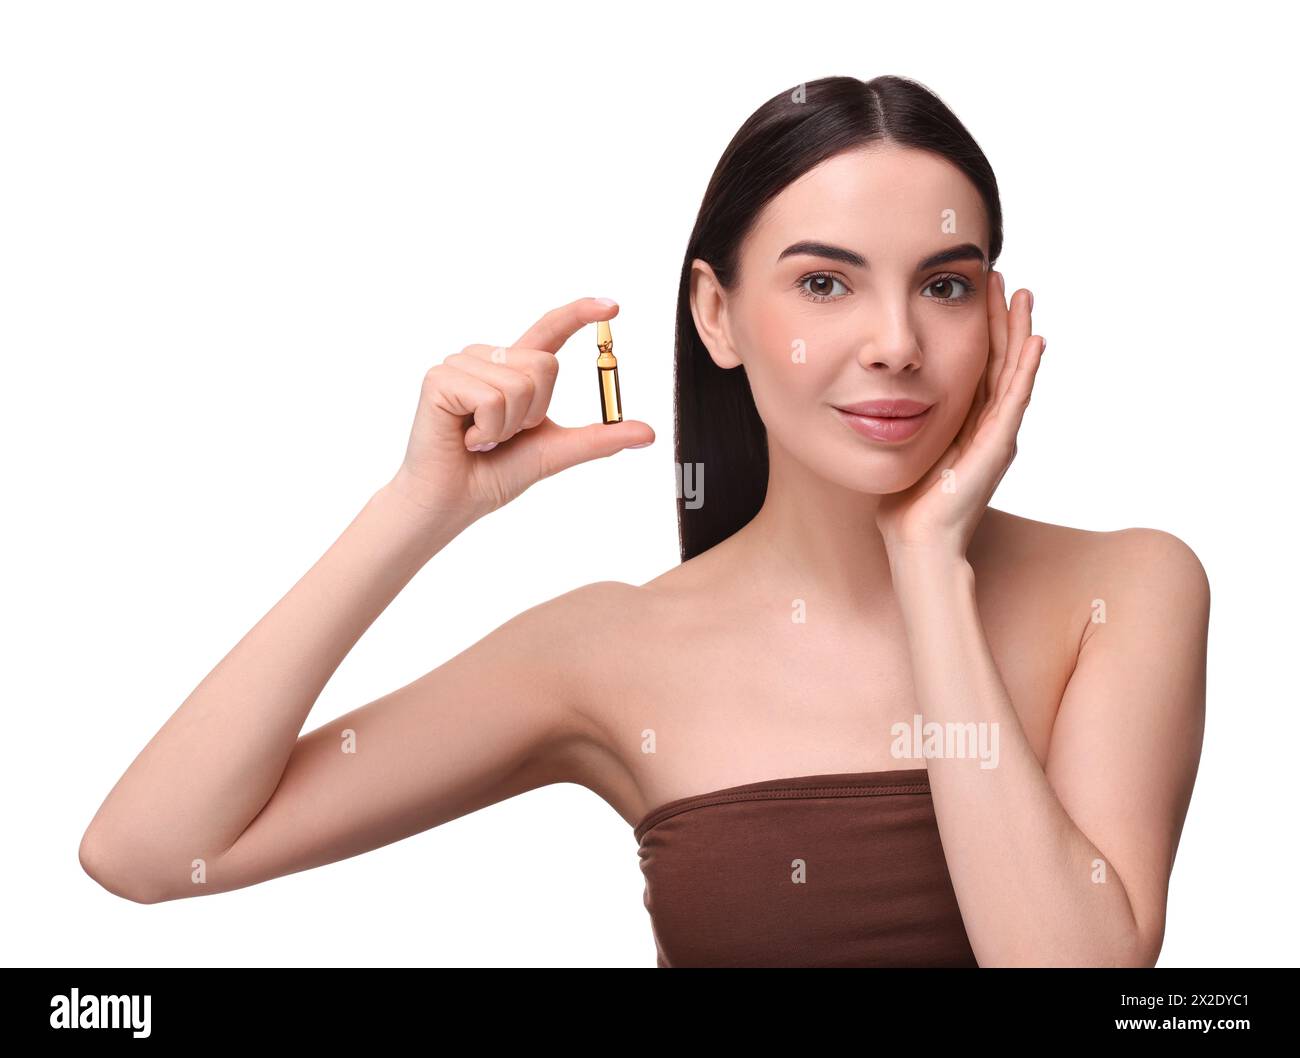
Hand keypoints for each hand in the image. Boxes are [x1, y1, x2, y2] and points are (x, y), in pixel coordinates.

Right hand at [389, 297, 653, 524]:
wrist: (453, 501)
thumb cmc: (495, 474)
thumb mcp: (557, 452)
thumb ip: (599, 438)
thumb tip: (648, 432)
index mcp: (515, 369)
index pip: (551, 330)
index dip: (581, 315)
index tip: (613, 306)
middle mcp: (489, 357)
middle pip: (545, 365)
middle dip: (534, 413)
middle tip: (503, 436)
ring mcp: (462, 364)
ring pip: (519, 384)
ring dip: (508, 427)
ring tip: (481, 438)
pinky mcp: (440, 378)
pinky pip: (491, 398)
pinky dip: (487, 430)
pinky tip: (466, 439)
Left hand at [876, 271, 1045, 560]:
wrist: (917, 544)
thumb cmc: (905, 507)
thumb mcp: (904, 448)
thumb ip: (903, 423)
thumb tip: (876, 399)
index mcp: (966, 425)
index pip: (977, 367)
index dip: (979, 331)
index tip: (975, 293)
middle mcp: (987, 428)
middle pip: (1000, 362)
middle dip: (1001, 320)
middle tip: (1003, 279)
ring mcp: (995, 437)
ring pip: (1014, 373)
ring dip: (1019, 333)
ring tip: (1023, 295)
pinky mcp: (996, 448)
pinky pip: (1015, 401)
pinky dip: (1027, 370)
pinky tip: (1035, 341)